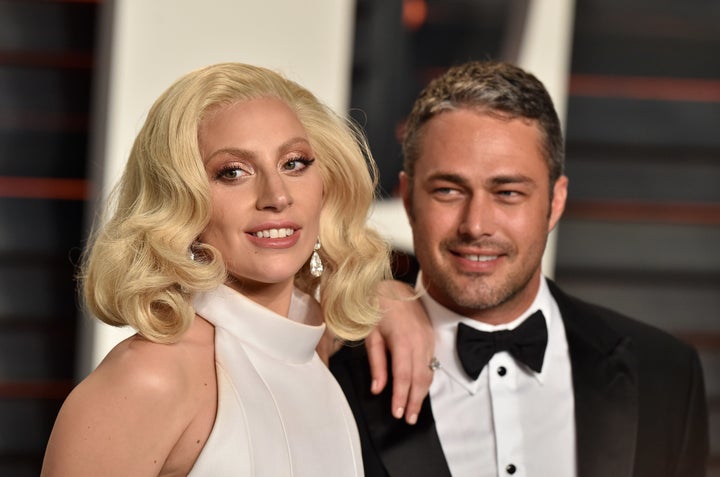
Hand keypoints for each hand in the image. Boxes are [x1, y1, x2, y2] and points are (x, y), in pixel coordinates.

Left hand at [366, 280, 433, 424]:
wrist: (391, 286)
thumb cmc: (376, 308)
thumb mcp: (370, 335)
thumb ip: (376, 363)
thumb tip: (378, 388)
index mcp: (403, 340)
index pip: (403, 376)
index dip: (401, 396)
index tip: (397, 413)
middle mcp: (419, 340)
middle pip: (420, 378)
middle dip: (414, 401)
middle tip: (408, 419)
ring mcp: (427, 338)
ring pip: (428, 372)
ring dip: (422, 393)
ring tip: (414, 410)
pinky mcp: (430, 337)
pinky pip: (431, 362)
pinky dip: (426, 379)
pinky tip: (420, 389)